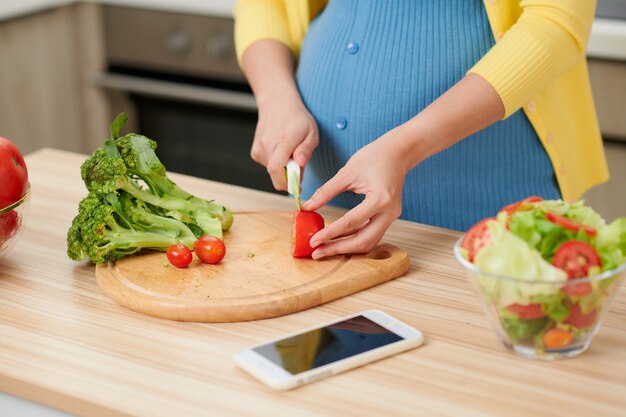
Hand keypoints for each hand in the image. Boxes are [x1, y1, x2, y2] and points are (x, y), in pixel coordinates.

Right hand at [251, 96, 317, 190]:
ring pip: (272, 171)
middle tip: (299, 167)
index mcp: (283, 141)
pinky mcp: (255, 152)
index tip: (297, 188)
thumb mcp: (311, 132)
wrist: (277, 103)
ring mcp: (258, 148)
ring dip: (283, 168)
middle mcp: (267, 145)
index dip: (286, 183)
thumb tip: (299, 164)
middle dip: (289, 177)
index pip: (276, 169)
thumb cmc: (297, 118)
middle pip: (274, 174)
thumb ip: (306, 149)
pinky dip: (276, 163)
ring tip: (290, 151)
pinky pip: (267, 165)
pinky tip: (280, 149)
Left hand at [301, 128, 408, 258]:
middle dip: (339, 249)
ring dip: (347, 248)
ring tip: (325, 249)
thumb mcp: (347, 172)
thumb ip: (326, 191)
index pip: (351, 222)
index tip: (314, 241)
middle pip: (363, 241)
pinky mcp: (388, 216)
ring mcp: (391, 216)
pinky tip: (338, 239)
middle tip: (317, 252)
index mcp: (380, 199)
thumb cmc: (375, 157)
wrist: (398, 152)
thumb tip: (308, 207)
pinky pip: (371, 234)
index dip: (330, 233)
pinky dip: (354, 239)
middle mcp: (389, 212)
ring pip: (369, 242)